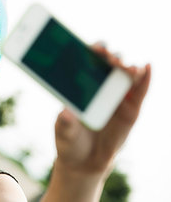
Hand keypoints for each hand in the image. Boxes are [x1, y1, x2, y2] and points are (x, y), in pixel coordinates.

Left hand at [54, 43, 151, 176]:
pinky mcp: (130, 109)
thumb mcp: (64, 131)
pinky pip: (140, 91)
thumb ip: (65, 122)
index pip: (87, 62)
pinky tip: (147, 68)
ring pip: (125, 75)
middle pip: (108, 64)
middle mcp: (100, 88)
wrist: (83, 162)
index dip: (91, 51)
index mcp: (81, 87)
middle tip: (107, 57)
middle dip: (109, 57)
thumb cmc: (69, 141)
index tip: (92, 47)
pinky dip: (145, 78)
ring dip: (127, 66)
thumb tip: (65, 113)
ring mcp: (116, 97)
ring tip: (125, 67)